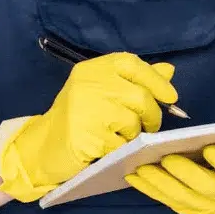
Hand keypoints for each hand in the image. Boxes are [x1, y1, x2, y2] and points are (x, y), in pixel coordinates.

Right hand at [0, 53, 177, 201]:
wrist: (42, 145)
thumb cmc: (79, 116)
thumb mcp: (103, 91)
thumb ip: (135, 80)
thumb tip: (169, 70)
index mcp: (93, 69)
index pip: (132, 64)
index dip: (155, 79)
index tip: (171, 97)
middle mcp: (89, 84)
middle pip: (139, 97)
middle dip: (152, 115)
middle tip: (149, 125)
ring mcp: (86, 110)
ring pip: (132, 123)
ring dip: (134, 134)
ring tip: (120, 136)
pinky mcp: (86, 137)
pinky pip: (120, 144)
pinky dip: (121, 149)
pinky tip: (108, 148)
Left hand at [124, 125, 214, 213]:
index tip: (211, 149)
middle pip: (206, 188)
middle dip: (183, 174)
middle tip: (163, 158)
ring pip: (185, 199)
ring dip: (161, 185)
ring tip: (139, 168)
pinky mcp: (199, 212)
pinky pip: (174, 203)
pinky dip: (154, 192)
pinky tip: (137, 177)